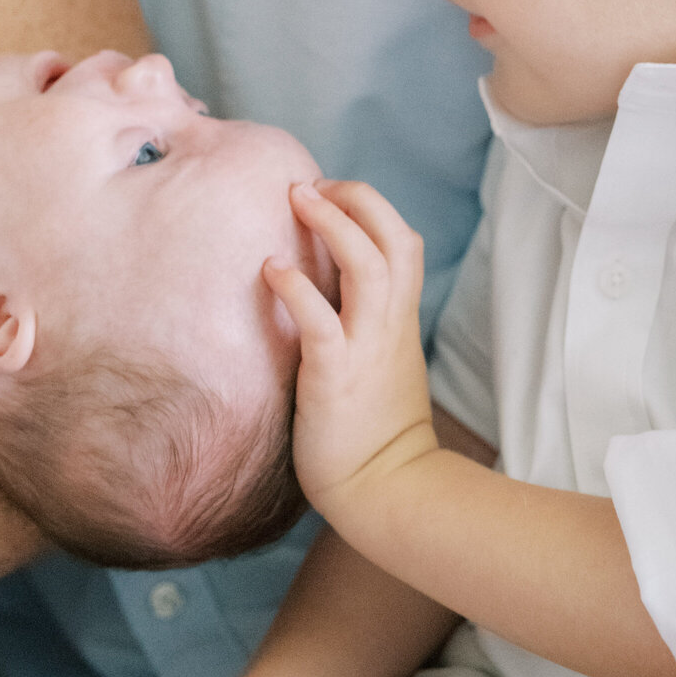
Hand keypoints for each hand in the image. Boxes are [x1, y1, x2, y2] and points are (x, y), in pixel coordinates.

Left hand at [265, 180, 432, 524]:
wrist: (388, 492)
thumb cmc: (374, 435)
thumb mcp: (379, 367)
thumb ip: (363, 329)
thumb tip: (324, 301)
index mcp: (398, 321)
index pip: (404, 244)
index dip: (371, 209)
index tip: (332, 195)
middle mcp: (388, 326)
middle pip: (395, 238)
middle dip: (359, 199)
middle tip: (314, 184)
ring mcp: (366, 348)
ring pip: (368, 265)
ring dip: (333, 224)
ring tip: (296, 197)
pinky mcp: (335, 376)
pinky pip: (321, 321)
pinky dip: (297, 287)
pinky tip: (271, 268)